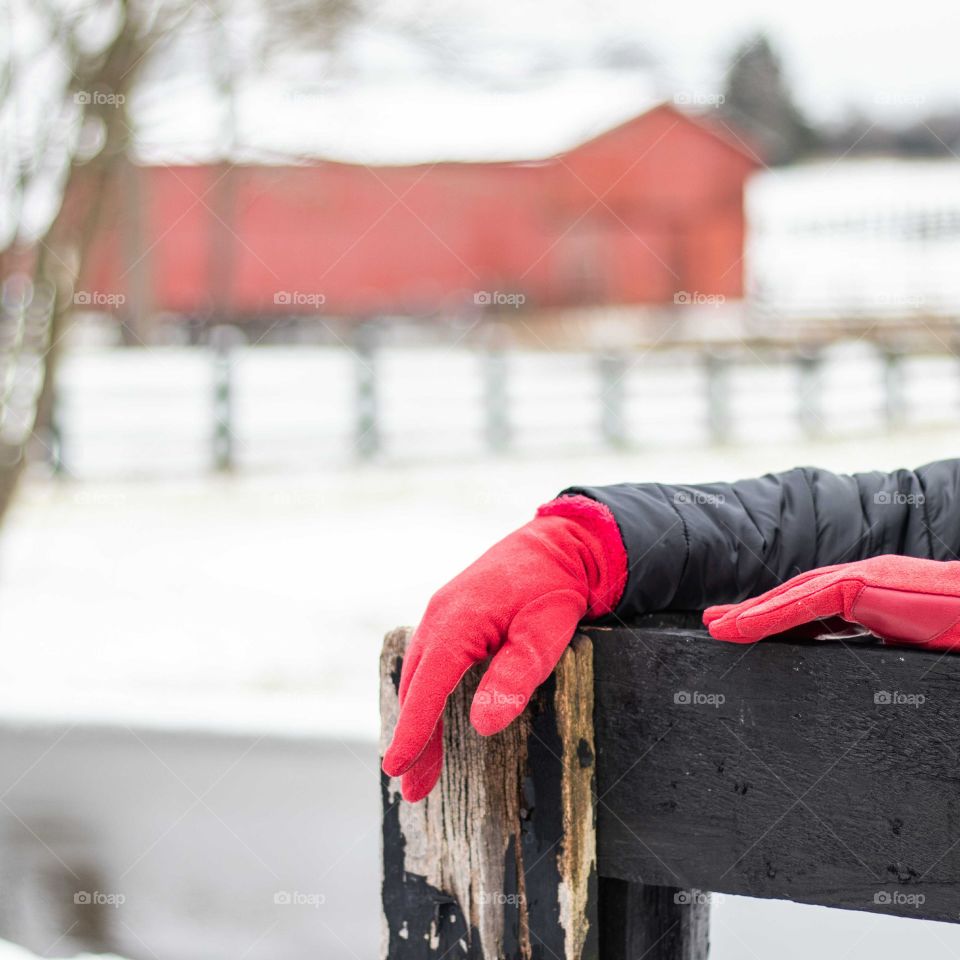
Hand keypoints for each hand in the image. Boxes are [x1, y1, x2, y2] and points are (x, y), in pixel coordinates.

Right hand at [382, 496, 625, 801]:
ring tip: (419, 769)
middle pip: (416, 688)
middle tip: (414, 789)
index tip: (396, 768)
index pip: (427, 686)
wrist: (557, 544)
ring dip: (418, 722)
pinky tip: (431, 720)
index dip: (413, 731)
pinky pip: (429, 663)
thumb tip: (481, 726)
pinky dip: (425, 697)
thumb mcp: (544, 634)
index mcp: (459, 621)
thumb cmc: (554, 587)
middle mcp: (439, 617)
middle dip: (413, 740)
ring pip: (419, 677)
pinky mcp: (450, 618)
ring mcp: (441, 615)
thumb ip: (514, 677)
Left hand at [704, 555, 959, 649]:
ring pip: (794, 595)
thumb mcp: (903, 645)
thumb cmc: (955, 633)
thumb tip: (852, 673)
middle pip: (795, 596)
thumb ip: (873, 647)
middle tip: (717, 624)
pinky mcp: (864, 583)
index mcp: (872, 596)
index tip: (747, 629)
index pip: (813, 606)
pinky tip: (745, 626)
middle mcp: (861, 580)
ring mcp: (862, 577)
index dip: (778, 617)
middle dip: (754, 610)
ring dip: (753, 612)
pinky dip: (773, 613)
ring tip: (719, 628)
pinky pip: (808, 600)